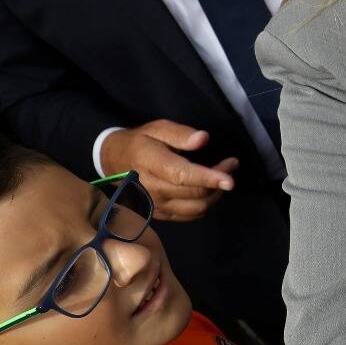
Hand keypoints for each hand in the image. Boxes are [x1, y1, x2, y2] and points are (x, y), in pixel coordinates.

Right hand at [99, 120, 239, 221]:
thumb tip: (203, 139)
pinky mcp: (161, 214)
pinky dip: (206, 204)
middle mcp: (152, 189)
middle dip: (219, 181)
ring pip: (196, 208)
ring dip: (216, 194)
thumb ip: (180, 134)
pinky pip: (191, 215)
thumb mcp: (157, 128)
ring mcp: (155, 205)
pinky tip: (210, 189)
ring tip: (224, 176)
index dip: (208, 178)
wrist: (114, 162)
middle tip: (231, 164)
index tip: (230, 179)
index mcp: (150, 163)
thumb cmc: (140, 142)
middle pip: (194, 193)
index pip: (182, 175)